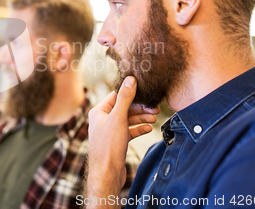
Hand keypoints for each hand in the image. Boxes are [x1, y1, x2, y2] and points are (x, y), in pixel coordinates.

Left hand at [87, 77, 157, 206]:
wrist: (106, 174)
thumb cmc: (109, 145)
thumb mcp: (118, 118)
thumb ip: (125, 98)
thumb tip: (130, 79)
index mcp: (99, 111)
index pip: (117, 95)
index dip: (132, 93)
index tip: (147, 92)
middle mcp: (103, 120)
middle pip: (124, 108)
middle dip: (139, 108)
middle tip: (155, 108)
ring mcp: (109, 131)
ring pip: (128, 120)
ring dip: (141, 118)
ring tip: (155, 117)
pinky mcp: (116, 142)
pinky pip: (129, 131)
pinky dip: (138, 129)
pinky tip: (149, 128)